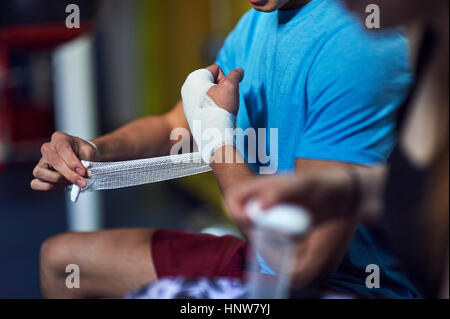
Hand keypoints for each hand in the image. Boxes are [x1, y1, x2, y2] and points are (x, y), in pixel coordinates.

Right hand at [31, 132, 99, 190]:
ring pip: (41, 173)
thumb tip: (82, 174)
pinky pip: (35, 183)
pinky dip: (46, 186)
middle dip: (70, 175)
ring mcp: (41, 161)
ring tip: (72, 181)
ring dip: (58, 180)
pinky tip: (60, 185)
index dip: (73, 163)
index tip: (83, 172)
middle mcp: (48, 148)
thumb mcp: (89, 152)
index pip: (63, 150)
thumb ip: (86, 161)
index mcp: (60, 138)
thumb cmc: (84, 153)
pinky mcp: (40, 173)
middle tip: (82, 182)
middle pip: (55, 163)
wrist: (84, 157)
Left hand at [181, 64, 243, 162]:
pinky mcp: (189, 111)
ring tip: (218, 110)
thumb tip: (239, 71)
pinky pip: (205, 104)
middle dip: (221, 90)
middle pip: (213, 82)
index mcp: (195, 77)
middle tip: (222, 102)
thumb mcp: (231, 87)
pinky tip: (213, 117)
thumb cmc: (220, 109)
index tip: (223, 93)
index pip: (217, 70)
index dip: (225, 81)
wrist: (209, 135)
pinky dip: (211, 108)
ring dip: (217, 100)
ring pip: (210, 94)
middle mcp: (188, 87)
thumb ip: (236, 76)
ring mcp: (187, 99)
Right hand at [226, 170, 358, 225]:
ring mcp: (272, 213)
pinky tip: (297, 237)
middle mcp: (263, 200)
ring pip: (257, 228)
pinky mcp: (282, 225)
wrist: (341, 198)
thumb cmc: (321, 186)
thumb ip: (279, 193)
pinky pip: (271, 236)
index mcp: (261, 185)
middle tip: (277, 232)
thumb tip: (259, 207)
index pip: (235, 197)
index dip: (235, 210)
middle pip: (244, 216)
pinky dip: (279, 240)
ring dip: (267, 236)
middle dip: (254, 228)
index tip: (250, 222)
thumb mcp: (301, 186)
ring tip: (291, 235)